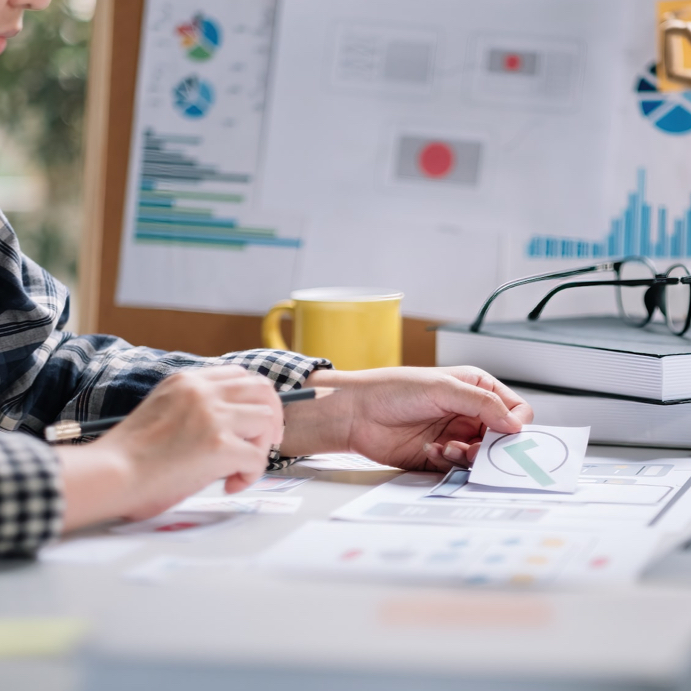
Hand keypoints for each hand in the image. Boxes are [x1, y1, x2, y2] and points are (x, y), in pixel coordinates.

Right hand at [59, 366, 282, 528]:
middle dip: (272, 417)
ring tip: (238, 467)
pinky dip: (250, 475)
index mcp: (188, 380)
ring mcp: (212, 415)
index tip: (255, 422)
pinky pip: (257, 458)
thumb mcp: (165, 409)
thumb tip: (235, 424)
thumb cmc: (131, 455)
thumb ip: (196, 407)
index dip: (256, 399)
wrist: (108, 474)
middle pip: (263, 390)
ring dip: (260, 447)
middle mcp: (203, 390)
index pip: (241, 376)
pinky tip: (230, 485)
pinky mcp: (218, 444)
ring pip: (266, 419)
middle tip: (265, 443)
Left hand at [281, 366, 532, 472]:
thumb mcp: (443, 388)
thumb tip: (514, 423)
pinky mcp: (439, 455)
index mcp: (474, 388)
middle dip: (492, 446)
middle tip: (476, 448)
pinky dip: (449, 463)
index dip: (514, 424)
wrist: (356, 413)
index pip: (514, 409)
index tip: (504, 434)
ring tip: (448, 448)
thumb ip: (482, 404)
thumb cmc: (393, 390)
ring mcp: (453, 434)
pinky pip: (458, 467)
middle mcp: (467, 412)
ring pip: (481, 456)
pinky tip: (432, 450)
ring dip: (468, 456)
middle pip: (501, 438)